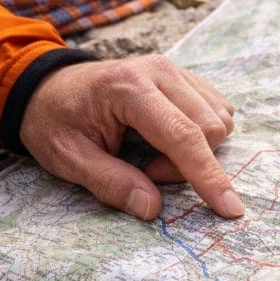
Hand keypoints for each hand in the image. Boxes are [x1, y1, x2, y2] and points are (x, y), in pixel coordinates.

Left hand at [19, 55, 243, 220]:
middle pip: (210, 129)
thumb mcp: (67, 158)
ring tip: (155, 155)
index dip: (208, 176)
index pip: (183, 135)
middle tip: (147, 171)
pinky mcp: (186, 77)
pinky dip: (203, 136)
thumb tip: (152, 208)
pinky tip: (169, 139)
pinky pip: (218, 111)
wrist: (48, 86)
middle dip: (189, 165)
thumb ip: (110, 183)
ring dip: (197, 151)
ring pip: (220, 120)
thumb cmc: (55, 121)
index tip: (230, 209)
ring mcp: (176, 71)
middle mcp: (161, 72)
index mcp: (129, 88)